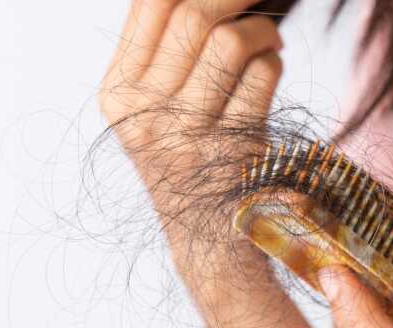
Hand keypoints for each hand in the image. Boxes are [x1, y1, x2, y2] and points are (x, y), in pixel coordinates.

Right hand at [98, 0, 282, 256]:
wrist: (209, 239)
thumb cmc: (189, 158)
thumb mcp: (153, 109)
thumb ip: (163, 50)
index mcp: (117, 94)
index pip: (151, 4)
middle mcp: (144, 113)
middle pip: (193, 15)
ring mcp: (188, 134)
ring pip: (230, 41)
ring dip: (261, 29)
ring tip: (268, 39)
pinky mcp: (233, 148)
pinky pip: (263, 74)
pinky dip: (274, 62)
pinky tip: (271, 70)